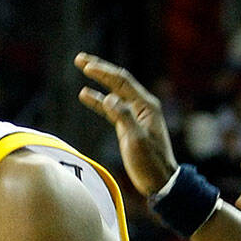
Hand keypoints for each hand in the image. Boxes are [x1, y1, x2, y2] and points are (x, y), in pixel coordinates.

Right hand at [74, 52, 177, 195]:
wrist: (160, 181)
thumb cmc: (150, 163)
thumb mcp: (137, 140)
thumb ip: (124, 117)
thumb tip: (109, 98)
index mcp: (146, 106)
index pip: (122, 81)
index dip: (103, 72)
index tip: (86, 65)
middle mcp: (142, 106)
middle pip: (118, 81)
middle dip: (100, 69)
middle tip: (80, 59)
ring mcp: (135, 115)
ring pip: (114, 92)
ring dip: (98, 81)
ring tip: (83, 68)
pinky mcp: (129, 126)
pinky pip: (111, 108)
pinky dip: (98, 100)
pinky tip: (85, 95)